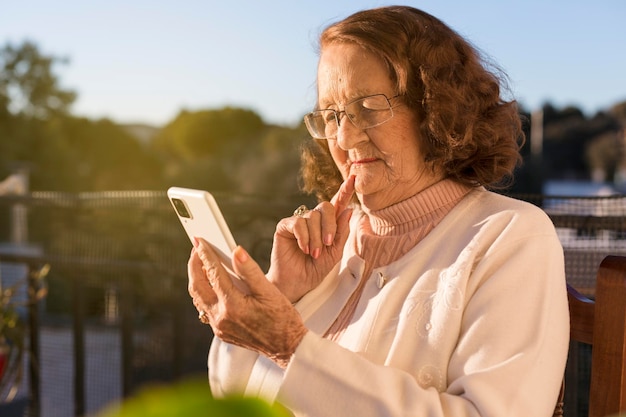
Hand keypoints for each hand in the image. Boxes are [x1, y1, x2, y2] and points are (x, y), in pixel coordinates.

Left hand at [188, 239, 307, 368]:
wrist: (287, 346)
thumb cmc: (282, 318)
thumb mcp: (269, 291)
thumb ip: (250, 270)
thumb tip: (236, 251)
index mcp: (233, 306)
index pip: (213, 273)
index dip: (205, 254)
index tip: (200, 240)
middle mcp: (222, 318)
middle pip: (197, 286)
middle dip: (194, 265)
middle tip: (196, 248)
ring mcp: (219, 327)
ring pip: (198, 298)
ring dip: (197, 279)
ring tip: (200, 262)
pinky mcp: (221, 331)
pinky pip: (205, 308)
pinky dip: (204, 292)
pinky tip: (210, 283)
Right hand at [266, 175, 354, 301]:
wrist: (297, 283)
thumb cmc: (314, 270)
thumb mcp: (334, 254)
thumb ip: (341, 233)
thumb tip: (348, 210)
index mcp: (328, 225)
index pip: (338, 204)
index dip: (345, 191)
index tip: (354, 179)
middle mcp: (313, 220)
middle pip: (325, 206)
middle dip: (330, 225)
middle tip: (327, 244)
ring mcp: (298, 221)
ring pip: (312, 217)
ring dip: (316, 238)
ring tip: (313, 254)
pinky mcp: (285, 226)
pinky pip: (298, 223)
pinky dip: (304, 237)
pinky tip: (303, 248)